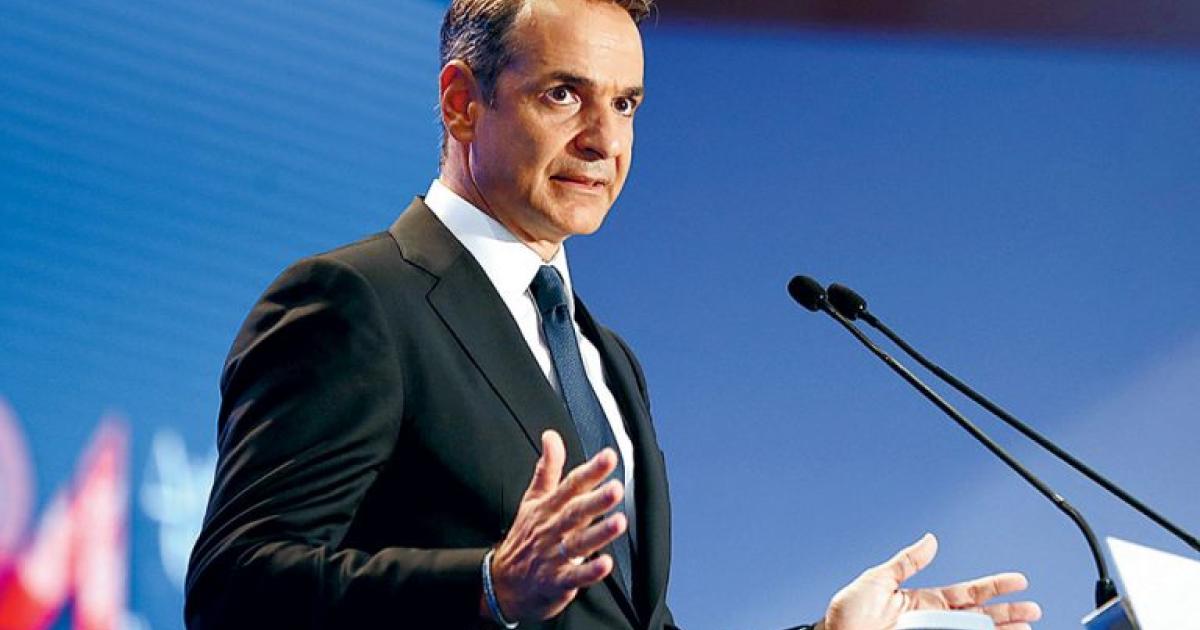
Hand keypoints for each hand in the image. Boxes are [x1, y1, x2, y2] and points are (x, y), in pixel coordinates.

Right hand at [483, 430, 626, 622]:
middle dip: (596, 500)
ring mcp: (553, 555)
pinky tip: (605, 564)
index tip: (609, 457)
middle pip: (575, 512)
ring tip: (619, 522)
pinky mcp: (556, 581)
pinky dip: (589, 571)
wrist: (501, 583)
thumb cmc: (524, 538)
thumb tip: (552, 436)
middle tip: (616, 489)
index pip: (571, 485)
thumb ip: (547, 468)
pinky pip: (574, 576)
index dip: (591, 471)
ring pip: (577, 542)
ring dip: (598, 533)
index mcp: (548, 507)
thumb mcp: (532, 500)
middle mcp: (552, 529)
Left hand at [822, 533, 1041, 629]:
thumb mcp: (876, 580)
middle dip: (1008, 613)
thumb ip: (906, 562)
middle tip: (1033, 610)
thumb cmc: (848, 615)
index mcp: (923, 602)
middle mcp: (932, 622)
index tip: (1019, 580)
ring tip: (1026, 628)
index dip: (994, 586)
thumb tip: (929, 540)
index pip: (967, 593)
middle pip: (980, 617)